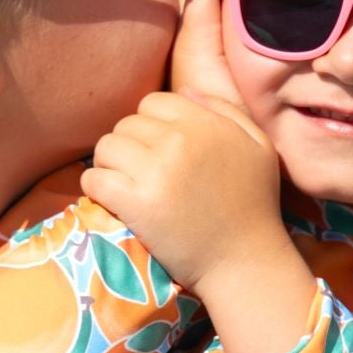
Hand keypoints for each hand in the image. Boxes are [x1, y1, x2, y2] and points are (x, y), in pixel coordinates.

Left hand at [81, 87, 282, 298]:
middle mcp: (178, 140)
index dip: (151, 125)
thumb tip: (185, 91)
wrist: (246, 261)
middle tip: (142, 173)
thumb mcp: (258, 146)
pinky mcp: (136, 203)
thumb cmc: (255, 206)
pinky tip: (112, 200)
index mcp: (204, 123)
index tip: (159, 151)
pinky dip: (96, 188)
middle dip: (131, 146)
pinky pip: (94, 179)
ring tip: (127, 186)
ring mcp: (155, 171)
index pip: (153, 102)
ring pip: (106, 148)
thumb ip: (225, 110)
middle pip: (126, 124)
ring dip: (110, 165)